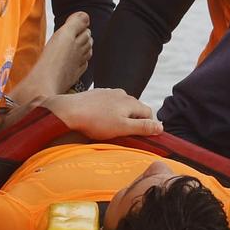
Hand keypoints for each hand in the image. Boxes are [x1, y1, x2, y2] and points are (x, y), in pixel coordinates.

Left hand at [47, 88, 161, 140]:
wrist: (68, 111)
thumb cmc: (96, 121)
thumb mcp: (123, 128)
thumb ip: (143, 127)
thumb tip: (161, 127)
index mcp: (131, 101)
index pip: (148, 113)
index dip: (147, 126)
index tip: (138, 137)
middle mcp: (122, 93)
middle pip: (135, 109)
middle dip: (133, 121)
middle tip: (122, 134)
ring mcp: (108, 92)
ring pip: (121, 106)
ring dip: (120, 116)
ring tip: (109, 128)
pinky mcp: (96, 94)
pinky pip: (108, 104)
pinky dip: (108, 112)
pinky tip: (98, 120)